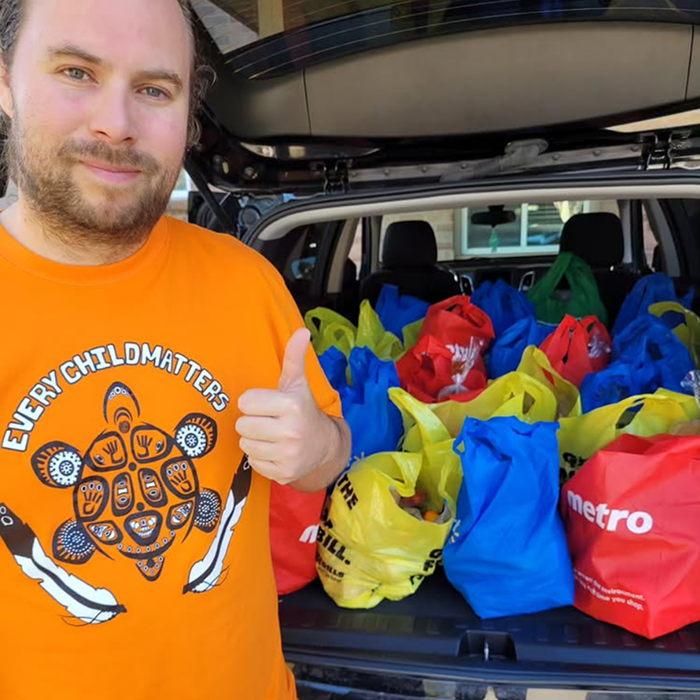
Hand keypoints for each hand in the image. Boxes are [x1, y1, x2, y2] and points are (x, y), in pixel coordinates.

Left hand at [236, 328, 341, 485]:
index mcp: (292, 405)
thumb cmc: (303, 410)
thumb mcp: (297, 383)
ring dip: (254, 439)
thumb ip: (294, 357)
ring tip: (271, 436)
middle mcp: (291, 431)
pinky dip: (259, 457)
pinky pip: (252, 462)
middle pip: (242, 424)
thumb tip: (302, 330)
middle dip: (252, 421)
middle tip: (268, 421)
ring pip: (245, 444)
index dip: (254, 402)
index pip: (246, 402)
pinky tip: (274, 450)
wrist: (325, 446)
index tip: (268, 405)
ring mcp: (287, 455)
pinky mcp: (282, 473)